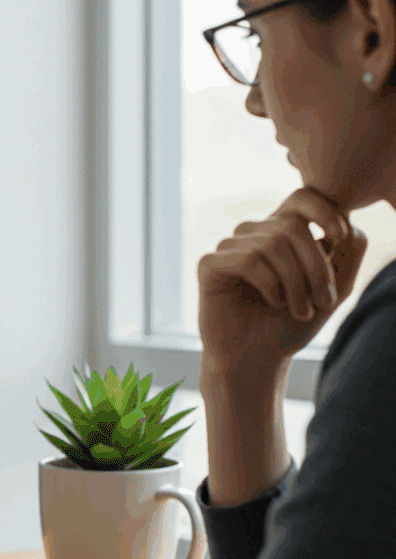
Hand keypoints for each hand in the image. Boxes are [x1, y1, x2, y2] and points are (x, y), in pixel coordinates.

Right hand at [198, 186, 366, 374]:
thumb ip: (349, 253)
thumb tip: (349, 225)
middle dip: (316, 265)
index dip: (325, 210)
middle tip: (324, 302)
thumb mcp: (334, 288)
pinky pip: (247, 259)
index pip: (302, 198)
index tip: (341, 237)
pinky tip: (273, 302)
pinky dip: (269, 283)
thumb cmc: (291, 324)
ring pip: (271, 243)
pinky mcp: (209, 266)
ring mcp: (228, 248)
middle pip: (292, 225)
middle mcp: (252, 234)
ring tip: (300, 310)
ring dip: (295, 281)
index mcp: (280, 233)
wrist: (257, 360)